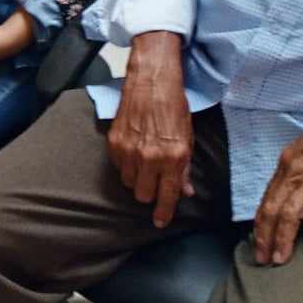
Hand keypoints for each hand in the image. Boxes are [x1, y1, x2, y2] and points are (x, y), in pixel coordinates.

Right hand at [107, 32, 193, 226]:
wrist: (152, 81)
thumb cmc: (173, 106)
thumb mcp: (188, 138)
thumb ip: (184, 168)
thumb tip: (185, 191)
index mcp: (173, 157)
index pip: (167, 195)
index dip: (163, 213)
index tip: (160, 221)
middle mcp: (150, 157)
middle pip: (143, 195)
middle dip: (149, 193)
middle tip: (155, 181)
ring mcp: (130, 150)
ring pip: (129, 184)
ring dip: (137, 179)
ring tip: (144, 163)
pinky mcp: (115, 142)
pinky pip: (118, 168)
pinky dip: (125, 165)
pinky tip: (133, 151)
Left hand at [251, 93, 302, 264]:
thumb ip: (298, 175)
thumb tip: (289, 199)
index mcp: (288, 163)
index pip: (267, 199)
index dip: (260, 225)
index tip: (258, 244)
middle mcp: (296, 168)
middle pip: (272, 209)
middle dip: (264, 238)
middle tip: (263, 260)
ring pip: (291, 212)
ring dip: (283, 239)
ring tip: (281, 260)